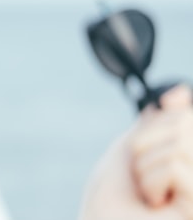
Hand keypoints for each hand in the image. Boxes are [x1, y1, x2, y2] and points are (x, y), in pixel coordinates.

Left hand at [79, 85, 192, 219]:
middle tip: (141, 176)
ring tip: (148, 195)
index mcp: (190, 156)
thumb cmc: (113, 198)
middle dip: (146, 144)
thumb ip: (158, 121)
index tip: (150, 136)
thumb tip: (180, 92)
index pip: (185, 114)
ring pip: (180, 145)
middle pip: (184, 123)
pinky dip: (152, 182)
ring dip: (146, 168)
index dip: (158, 123)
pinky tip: (155, 205)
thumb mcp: (133, 148)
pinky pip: (176, 166)